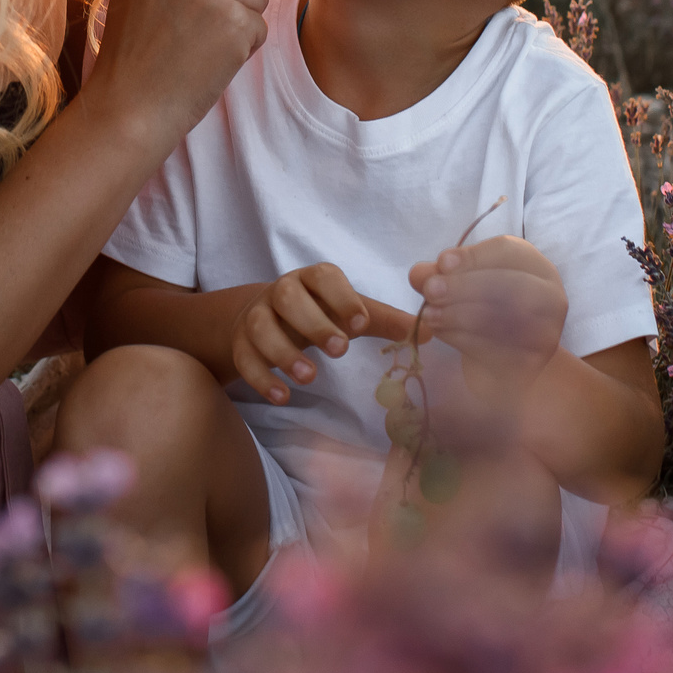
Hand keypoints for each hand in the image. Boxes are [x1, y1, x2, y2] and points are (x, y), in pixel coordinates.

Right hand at [231, 262, 417, 403]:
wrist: (263, 318)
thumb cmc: (317, 313)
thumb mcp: (348, 313)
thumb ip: (383, 321)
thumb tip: (431, 332)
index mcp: (312, 279)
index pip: (324, 277)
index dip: (342, 297)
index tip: (362, 323)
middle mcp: (281, 291)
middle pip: (288, 297)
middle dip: (314, 322)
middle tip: (340, 349)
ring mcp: (257, 316)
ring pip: (261, 327)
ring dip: (284, 351)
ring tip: (309, 376)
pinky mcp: (241, 343)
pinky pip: (245, 358)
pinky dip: (261, 378)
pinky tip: (282, 396)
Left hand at [412, 236, 567, 401]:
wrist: (502, 357)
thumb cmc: (482, 307)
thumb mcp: (463, 283)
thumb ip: (441, 274)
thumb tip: (419, 274)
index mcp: (536, 267)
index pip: (510, 252)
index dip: (474, 256)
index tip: (441, 262)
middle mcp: (551, 297)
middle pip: (512, 286)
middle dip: (466, 286)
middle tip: (430, 290)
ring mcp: (546, 334)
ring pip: (505, 320)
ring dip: (460, 315)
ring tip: (429, 314)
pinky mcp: (531, 365)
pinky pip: (496, 350)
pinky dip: (463, 339)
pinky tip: (442, 332)